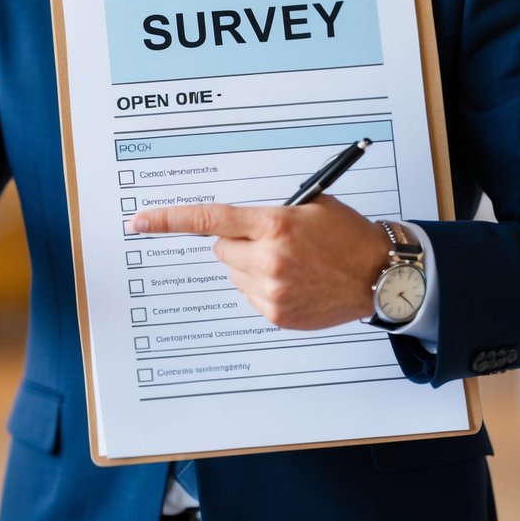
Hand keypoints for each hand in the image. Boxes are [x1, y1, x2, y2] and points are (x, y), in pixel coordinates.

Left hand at [131, 196, 389, 329]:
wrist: (379, 276)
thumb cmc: (347, 237)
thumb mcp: (311, 207)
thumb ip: (268, 213)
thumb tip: (233, 223)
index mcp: (274, 224)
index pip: (209, 219)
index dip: (168, 220)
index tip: (139, 221)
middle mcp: (267, 258)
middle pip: (220, 248)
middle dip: (238, 242)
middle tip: (271, 242)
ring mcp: (270, 289)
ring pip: (233, 272)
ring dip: (251, 266)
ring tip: (291, 264)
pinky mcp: (275, 313)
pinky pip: (249, 294)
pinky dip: (264, 287)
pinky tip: (295, 282)